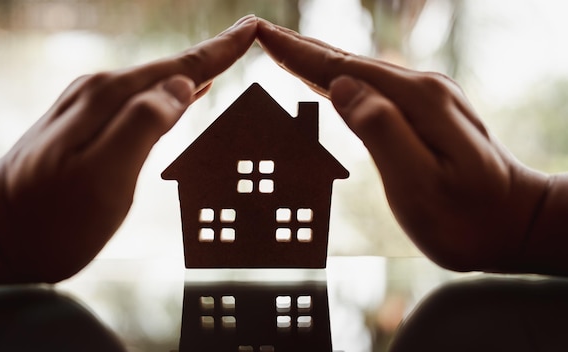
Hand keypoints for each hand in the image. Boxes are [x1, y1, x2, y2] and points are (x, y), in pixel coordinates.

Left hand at [0, 15, 257, 282]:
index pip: (181, 68)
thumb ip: (143, 125)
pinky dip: (170, 92)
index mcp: (112, 99)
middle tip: (249, 34)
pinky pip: (142, 98)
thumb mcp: (103, 178)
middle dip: (213, 54)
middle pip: (171, 68)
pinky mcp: (89, 122)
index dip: (220, 51)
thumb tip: (183, 86)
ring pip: (157, 82)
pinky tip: (184, 92)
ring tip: (224, 59)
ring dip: (194, 70)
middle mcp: (101, 91)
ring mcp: (92, 105)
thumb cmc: (52, 217)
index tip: (252, 28)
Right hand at [256, 19, 549, 271]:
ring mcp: (427, 98)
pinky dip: (343, 80)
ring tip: (285, 51)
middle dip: (303, 49)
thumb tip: (343, 86)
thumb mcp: (420, 184)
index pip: (343, 69)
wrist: (515, 223)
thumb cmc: (466, 217)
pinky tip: (330, 81)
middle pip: (350, 63)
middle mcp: (423, 88)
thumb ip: (381, 131)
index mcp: (416, 101)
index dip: (299, 54)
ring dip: (320, 61)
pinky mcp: (426, 112)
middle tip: (263, 34)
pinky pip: (374, 88)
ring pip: (360, 73)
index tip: (263, 35)